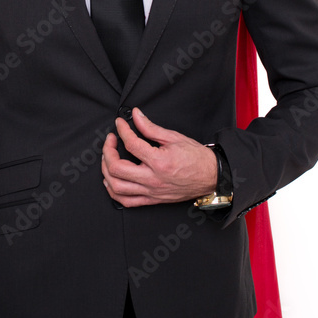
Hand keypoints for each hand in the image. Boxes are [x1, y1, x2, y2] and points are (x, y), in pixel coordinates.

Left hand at [101, 107, 217, 206]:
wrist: (211, 176)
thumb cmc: (196, 158)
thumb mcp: (174, 137)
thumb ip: (150, 127)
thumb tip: (136, 116)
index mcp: (159, 162)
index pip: (131, 144)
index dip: (122, 130)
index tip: (120, 124)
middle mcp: (153, 179)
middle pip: (116, 168)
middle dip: (107, 151)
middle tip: (111, 141)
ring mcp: (151, 192)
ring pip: (117, 187)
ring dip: (106, 172)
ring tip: (108, 159)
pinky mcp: (152, 200)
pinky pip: (126, 201)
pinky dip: (114, 191)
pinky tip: (111, 180)